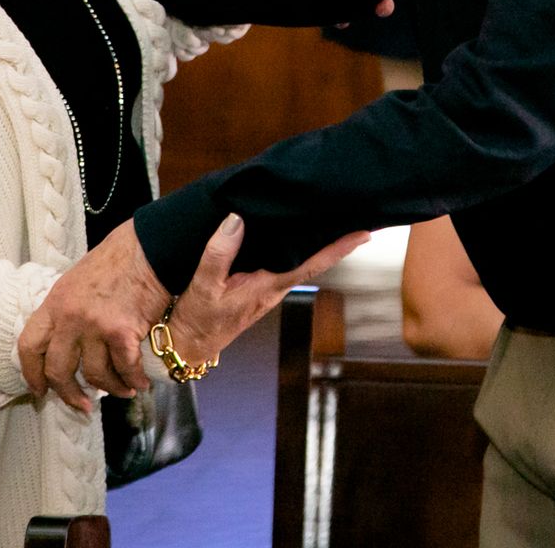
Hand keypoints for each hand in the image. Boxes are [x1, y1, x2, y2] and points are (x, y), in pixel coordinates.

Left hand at [18, 219, 169, 411]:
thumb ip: (68, 310)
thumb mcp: (78, 280)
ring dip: (110, 389)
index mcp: (55, 303)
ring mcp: (95, 326)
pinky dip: (134, 381)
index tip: (41, 390)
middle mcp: (70, 317)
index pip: (28, 347)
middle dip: (70, 395)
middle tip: (82, 405)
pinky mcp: (123, 332)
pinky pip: (125, 368)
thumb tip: (69, 343)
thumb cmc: (119, 258)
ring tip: (122, 391)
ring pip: (96, 375)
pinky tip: (140, 383)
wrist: (151, 245)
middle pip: (58, 370)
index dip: (32, 374)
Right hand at [162, 214, 369, 367]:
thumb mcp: (203, 286)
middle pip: (313, 258)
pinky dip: (295, 243)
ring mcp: (269, 286)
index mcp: (268, 286)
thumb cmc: (198, 320)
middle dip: (336, 237)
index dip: (339, 249)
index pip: (312, 265)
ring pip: (299, 258)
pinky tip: (296, 229)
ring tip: (334, 212)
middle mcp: (275, 286)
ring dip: (317, 239)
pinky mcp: (259, 284)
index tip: (365, 233)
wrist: (190, 344)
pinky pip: (283, 259)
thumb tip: (236, 220)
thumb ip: (219, 253)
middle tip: (358, 211)